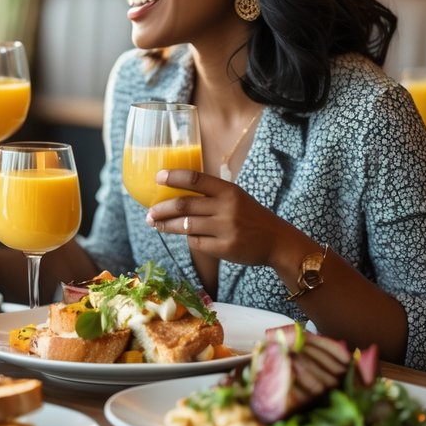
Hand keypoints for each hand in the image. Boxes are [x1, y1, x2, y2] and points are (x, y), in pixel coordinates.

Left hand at [143, 169, 296, 267]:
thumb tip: (174, 192)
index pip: (196, 179)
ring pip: (185, 225)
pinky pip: (196, 242)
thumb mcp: (235, 197)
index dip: (174, 177)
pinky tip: (185, 236)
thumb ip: (211, 194)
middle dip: (161, 209)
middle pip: (184, 205)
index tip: (157, 177)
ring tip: (155, 224)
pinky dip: (188, 238)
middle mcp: (227, 208)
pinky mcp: (225, 248)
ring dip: (166, 225)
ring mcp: (225, 229)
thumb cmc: (250, 216)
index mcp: (228, 190)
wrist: (276, 241)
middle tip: (149, 212)